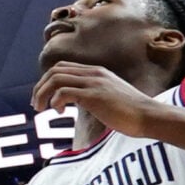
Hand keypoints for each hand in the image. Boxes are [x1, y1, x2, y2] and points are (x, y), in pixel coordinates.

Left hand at [31, 61, 158, 135]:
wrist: (149, 116)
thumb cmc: (132, 112)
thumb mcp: (110, 97)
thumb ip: (94, 94)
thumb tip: (78, 101)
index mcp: (97, 72)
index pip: (63, 67)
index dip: (47, 81)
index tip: (43, 97)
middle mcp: (94, 73)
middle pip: (55, 71)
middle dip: (40, 87)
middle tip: (36, 105)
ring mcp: (94, 83)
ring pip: (56, 79)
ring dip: (43, 94)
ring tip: (41, 109)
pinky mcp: (94, 96)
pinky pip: (64, 92)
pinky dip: (55, 101)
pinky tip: (58, 112)